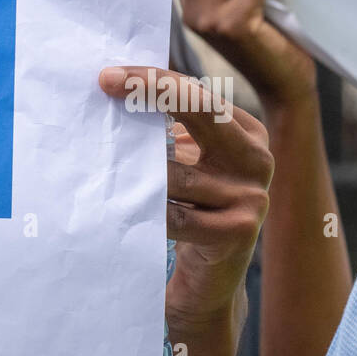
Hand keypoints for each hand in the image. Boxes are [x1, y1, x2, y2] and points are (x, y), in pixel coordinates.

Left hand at [100, 67, 272, 333]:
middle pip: (202, 111)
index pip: (198, 94)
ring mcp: (252, 195)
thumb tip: (115, 89)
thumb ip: (166, 131)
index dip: (154, 81)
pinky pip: (176, 215)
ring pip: (175, 172)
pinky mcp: (239, 231)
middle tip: (105, 81)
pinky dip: (145, 212)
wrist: (208, 280)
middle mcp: (257, 158)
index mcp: (246, 132)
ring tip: (100, 169)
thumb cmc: (187, 211)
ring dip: (132, 169)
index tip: (108, 76)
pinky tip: (123, 212)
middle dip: (151, 92)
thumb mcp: (183, 164)